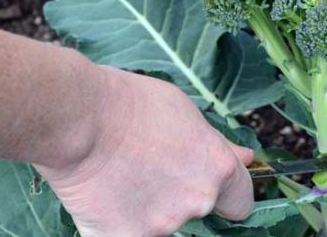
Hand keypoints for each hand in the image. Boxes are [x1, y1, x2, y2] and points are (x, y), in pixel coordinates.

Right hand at [35, 68, 254, 236]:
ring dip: (149, 209)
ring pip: (162, 224)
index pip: (241, 202)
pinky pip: (128, 235)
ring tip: (123, 176)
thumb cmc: (130, 104)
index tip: (214, 190)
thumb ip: (217, 145)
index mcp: (218, 169)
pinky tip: (104, 198)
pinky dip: (118, 224)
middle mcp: (197, 201)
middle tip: (151, 170)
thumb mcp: (185, 112)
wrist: (79, 118)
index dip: (228, 195)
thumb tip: (247, 159)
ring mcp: (162, 225)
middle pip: (200, 210)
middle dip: (182, 195)